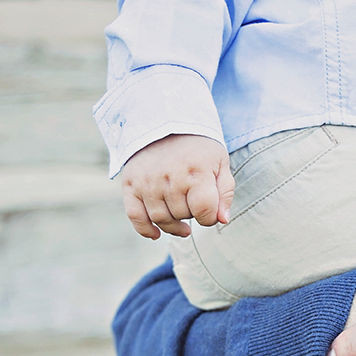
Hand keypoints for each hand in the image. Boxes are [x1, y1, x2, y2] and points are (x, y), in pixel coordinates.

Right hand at [120, 134, 234, 238]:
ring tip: (180, 218)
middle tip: (191, 201)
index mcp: (196, 171)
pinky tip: (156, 234)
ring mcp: (148, 181)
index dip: (210, 217)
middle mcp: (170, 177)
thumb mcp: (220, 163)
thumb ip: (225, 193)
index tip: (209, 210)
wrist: (164, 122)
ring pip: (161, 219)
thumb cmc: (197, 148)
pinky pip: (135, 216)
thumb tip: (222, 220)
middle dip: (191, 214)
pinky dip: (146, 229)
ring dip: (173, 224)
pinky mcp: (130, 184)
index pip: (204, 211)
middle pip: (182, 215)